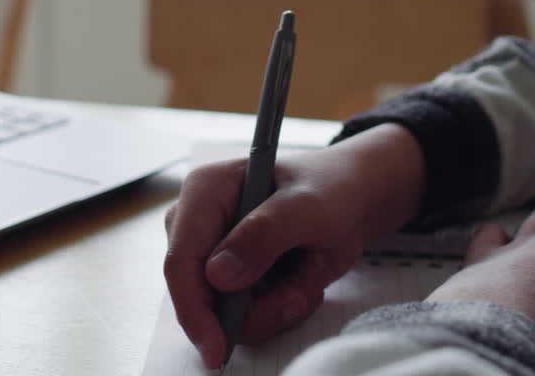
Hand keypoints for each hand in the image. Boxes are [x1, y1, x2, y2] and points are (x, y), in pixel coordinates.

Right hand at [163, 124, 424, 369]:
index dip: (194, 309)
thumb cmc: (330, 188)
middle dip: (253, 309)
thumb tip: (216, 275)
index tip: (218, 347)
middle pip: (200, 295)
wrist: (353, 197)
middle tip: (298, 295)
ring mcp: (213, 253)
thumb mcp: (307, 206)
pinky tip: (303, 279)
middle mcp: (199, 224)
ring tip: (309, 276)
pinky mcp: (231, 278)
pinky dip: (280, 307)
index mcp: (205, 191)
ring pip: (226, 313)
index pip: (181, 261)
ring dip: (275, 307)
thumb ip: (264, 235)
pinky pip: (247, 315)